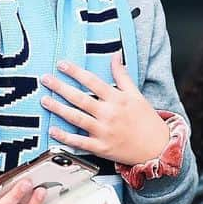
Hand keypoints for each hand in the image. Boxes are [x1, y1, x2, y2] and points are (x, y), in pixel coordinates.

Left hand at [41, 53, 169, 165]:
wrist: (157, 148)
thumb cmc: (146, 121)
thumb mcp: (136, 94)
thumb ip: (122, 75)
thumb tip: (115, 56)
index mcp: (117, 99)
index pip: (92, 81)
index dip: (75, 72)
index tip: (61, 64)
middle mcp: (109, 114)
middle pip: (80, 98)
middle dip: (60, 87)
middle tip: (46, 79)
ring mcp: (104, 131)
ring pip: (76, 118)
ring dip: (58, 109)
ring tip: (44, 100)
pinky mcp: (101, 148)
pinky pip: (79, 142)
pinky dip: (65, 137)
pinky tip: (52, 130)